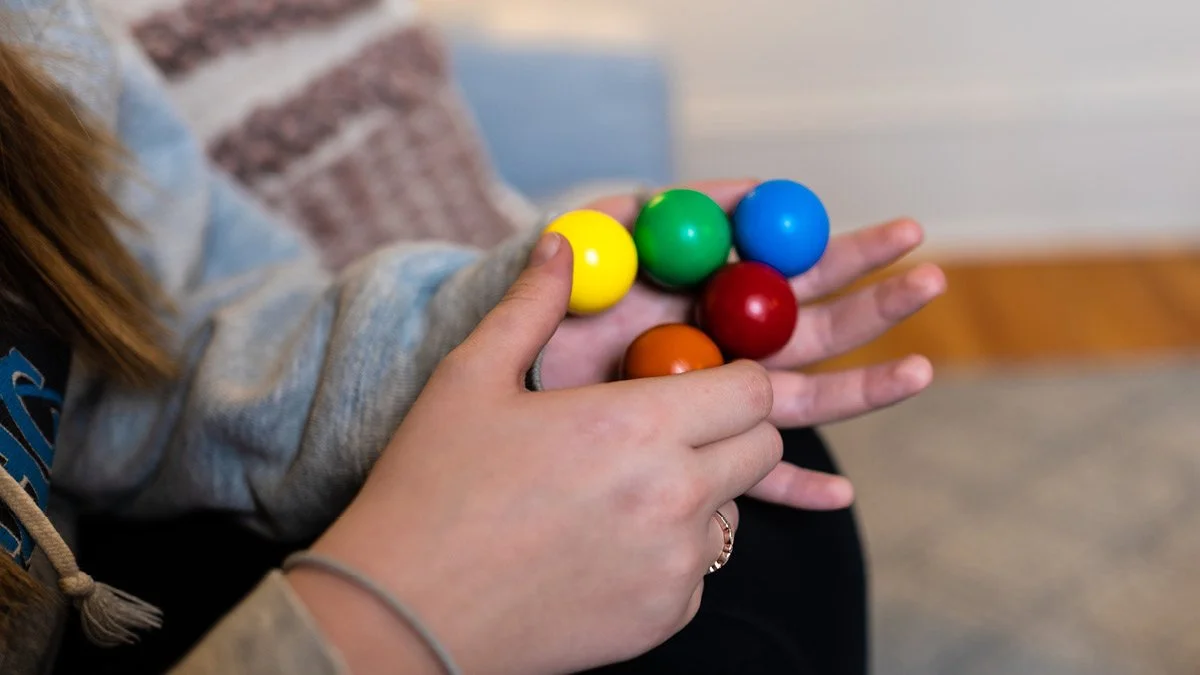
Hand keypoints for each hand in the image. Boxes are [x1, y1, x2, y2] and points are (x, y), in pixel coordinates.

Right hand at [290, 232, 782, 674]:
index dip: (733, 377)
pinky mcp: (666, 619)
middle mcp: (675, 497)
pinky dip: (670, 555)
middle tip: (663, 434)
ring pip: (731, 510)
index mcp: (636, 426)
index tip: (695, 383)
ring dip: (700, 494)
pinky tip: (602, 548)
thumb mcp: (470, 379)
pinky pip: (700, 571)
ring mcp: (676, 566)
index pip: (752, 388)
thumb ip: (531, 305)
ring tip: (618, 494)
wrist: (406, 616)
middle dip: (729, 430)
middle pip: (762, 446)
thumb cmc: (430, 490)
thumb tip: (561, 245)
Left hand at [538, 179, 947, 510]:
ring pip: (804, 396)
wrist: (514, 372)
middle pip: (818, 326)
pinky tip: (840, 498)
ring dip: (863, 387)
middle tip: (930, 279)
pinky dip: (794, 485)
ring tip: (919, 373)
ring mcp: (719, 401)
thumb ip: (647, 218)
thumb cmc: (555, 303)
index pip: (797, 268)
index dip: (849, 252)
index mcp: (717, 293)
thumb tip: (714, 188)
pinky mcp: (699, 454)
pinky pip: (753, 475)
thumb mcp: (597, 251)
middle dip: (876, 303)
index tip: (904, 234)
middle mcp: (731, 344)